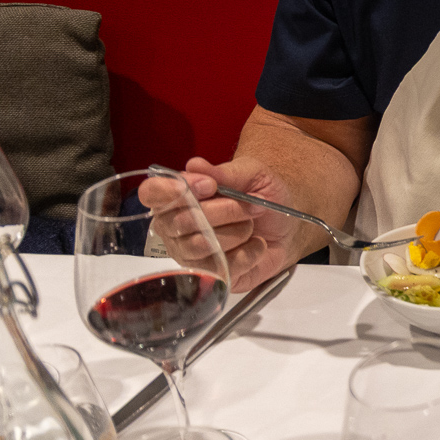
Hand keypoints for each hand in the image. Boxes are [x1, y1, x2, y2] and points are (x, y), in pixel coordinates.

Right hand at [145, 158, 297, 291]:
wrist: (288, 225)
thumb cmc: (263, 194)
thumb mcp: (253, 174)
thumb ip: (225, 172)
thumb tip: (195, 165)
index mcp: (177, 196)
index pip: (151, 193)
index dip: (173, 190)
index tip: (209, 186)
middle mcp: (174, 227)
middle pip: (182, 221)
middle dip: (226, 211)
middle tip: (251, 207)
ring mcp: (189, 254)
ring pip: (202, 246)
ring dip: (237, 232)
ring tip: (251, 225)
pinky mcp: (211, 275)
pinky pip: (224, 267)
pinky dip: (249, 253)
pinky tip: (257, 245)